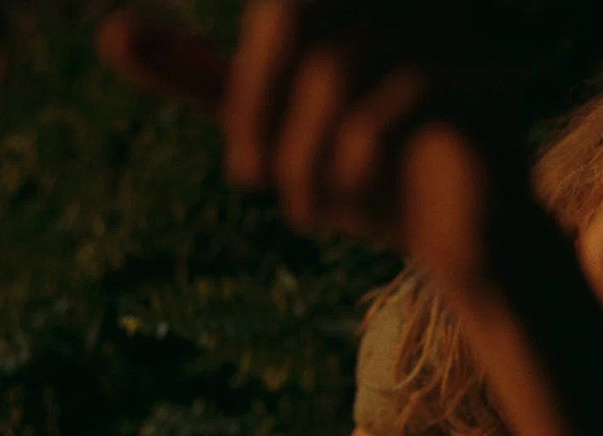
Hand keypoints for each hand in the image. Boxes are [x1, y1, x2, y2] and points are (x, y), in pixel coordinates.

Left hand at [96, 3, 532, 265]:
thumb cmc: (376, 181)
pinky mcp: (490, 92)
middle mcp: (415, 4)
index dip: (249, 79)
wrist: (468, 245)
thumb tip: (112, 33)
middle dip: (261, 106)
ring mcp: (458, 39)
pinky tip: (349, 202)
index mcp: (367, 6)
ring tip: (301, 208)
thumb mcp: (279, 132)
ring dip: (304, 151)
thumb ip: (208, 82)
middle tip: (255, 181)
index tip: (245, 161)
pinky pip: (404, 96)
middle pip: (301, 13)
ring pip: (342, 64)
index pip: (284, 4)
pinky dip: (356, 157)